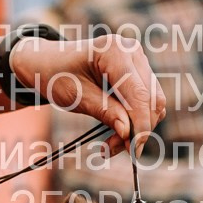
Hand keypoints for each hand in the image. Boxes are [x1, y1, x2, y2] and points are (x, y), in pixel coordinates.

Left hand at [7, 33, 163, 149]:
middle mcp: (132, 52)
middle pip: (150, 100)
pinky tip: (118, 130)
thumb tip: (128, 132)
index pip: (138, 94)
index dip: (140, 125)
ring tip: (111, 143)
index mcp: (115, 51)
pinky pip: (147, 101)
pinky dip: (137, 120)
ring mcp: (138, 60)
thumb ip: (104, 111)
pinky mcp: (138, 72)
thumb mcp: (75, 96)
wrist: (49, 62)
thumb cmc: (57, 75)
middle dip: (137, 129)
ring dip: (138, 127)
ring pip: (153, 103)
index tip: (132, 150)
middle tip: (113, 149)